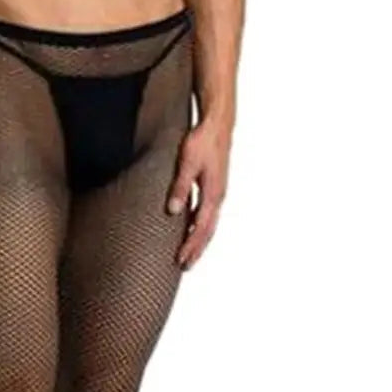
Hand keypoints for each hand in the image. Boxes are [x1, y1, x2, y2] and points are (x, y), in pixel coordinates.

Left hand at [166, 115, 233, 269]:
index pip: (201, 229)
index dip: (191, 246)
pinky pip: (208, 214)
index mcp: (213, 195)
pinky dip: (200, 227)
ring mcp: (217, 193)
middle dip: (196, 250)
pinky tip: (190, 229)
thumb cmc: (202, 141)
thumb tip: (174, 211)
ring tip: (189, 255)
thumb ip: (181, 187)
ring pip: (209, 224)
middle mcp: (218, 198)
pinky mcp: (214, 188)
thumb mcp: (188, 163)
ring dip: (199, 241)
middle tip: (185, 266)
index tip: (181, 260)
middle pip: (207, 232)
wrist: (218, 125)